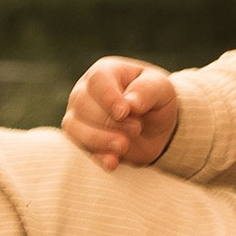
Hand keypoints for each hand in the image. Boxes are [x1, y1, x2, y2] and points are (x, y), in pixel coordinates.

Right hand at [63, 57, 179, 168]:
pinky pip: (78, 147)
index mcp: (106, 72)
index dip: (109, 96)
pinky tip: (113, 162)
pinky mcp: (80, 139)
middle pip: (83, 103)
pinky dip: (96, 156)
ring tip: (124, 145)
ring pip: (74, 126)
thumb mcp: (161, 89)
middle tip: (136, 129)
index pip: (98, 79)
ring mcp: (78, 116)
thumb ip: (147, 90)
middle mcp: (85, 91)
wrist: (154, 129)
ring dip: (99, 139)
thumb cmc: (155, 101)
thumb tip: (130, 103)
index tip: (125, 112)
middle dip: (109, 120)